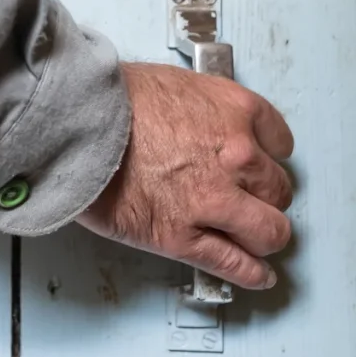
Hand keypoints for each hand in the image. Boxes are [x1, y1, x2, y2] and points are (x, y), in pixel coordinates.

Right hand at [76, 62, 293, 289]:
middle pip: (276, 188)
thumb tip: (187, 123)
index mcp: (234, 110)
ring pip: (269, 231)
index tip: (257, 162)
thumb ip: (195, 108)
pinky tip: (256, 273)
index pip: (279, 141)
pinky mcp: (183, 236)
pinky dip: (252, 273)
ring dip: (262, 234)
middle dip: (264, 195)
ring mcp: (213, 200)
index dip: (267, 155)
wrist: (77, 121)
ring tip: (253, 237)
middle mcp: (236, 156)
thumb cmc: (108, 97)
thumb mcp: (168, 83)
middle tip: (249, 198)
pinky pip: (234, 263)